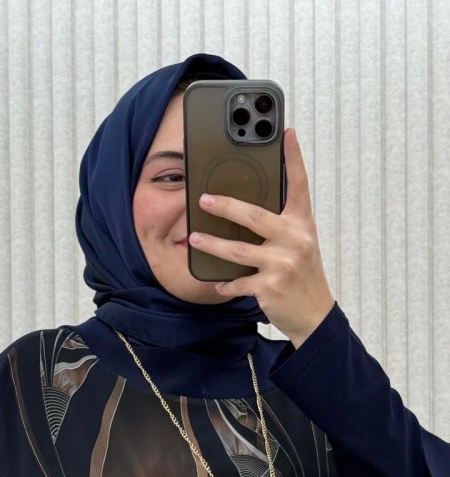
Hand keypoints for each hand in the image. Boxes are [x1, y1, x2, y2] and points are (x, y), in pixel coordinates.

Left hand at [187, 128, 335, 346]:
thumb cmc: (301, 274)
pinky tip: (217, 282)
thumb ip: (280, 224)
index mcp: (302, 223)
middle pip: (255, 216)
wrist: (314, 313)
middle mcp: (295, 239)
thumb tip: (245, 208)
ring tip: (194, 238)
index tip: (287, 132)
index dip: (293, 158)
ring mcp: (283, 263)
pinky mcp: (270, 286)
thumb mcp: (299, 243)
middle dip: (226, 206)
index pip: (299, 184)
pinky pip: (238, 281)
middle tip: (203, 199)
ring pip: (239, 250)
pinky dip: (225, 283)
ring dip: (212, 244)